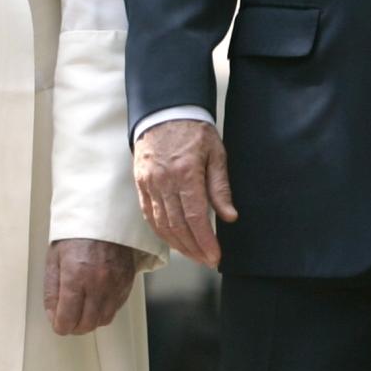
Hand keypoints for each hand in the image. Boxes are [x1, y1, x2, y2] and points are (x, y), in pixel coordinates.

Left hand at [44, 239, 136, 335]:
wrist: (104, 215)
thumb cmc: (76, 233)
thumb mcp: (54, 258)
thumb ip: (51, 290)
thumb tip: (52, 315)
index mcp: (75, 276)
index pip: (67, 320)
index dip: (59, 325)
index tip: (57, 322)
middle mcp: (97, 283)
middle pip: (86, 325)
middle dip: (74, 326)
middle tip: (69, 318)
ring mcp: (115, 283)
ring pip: (103, 320)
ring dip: (91, 319)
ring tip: (83, 308)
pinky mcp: (127, 281)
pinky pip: (116, 307)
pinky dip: (105, 309)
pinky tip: (97, 298)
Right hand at [133, 119, 236, 267]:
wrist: (165, 110)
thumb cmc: (194, 130)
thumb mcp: (216, 153)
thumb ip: (220, 187)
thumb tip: (229, 217)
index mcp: (185, 172)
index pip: (195, 218)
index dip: (205, 242)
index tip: (215, 257)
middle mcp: (164, 181)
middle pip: (177, 226)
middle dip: (194, 249)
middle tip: (207, 261)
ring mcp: (149, 183)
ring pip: (161, 224)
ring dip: (178, 245)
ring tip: (194, 254)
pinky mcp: (140, 183)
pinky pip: (149, 214)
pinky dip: (161, 232)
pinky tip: (173, 240)